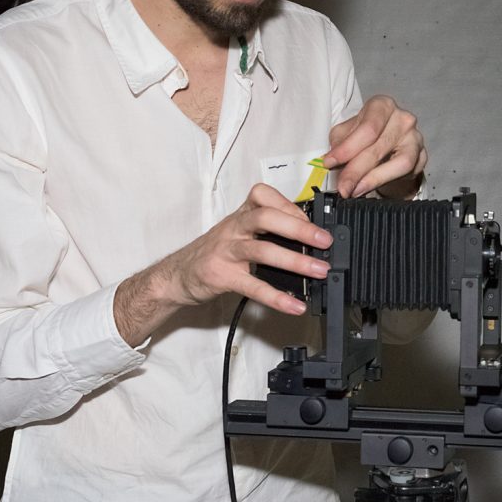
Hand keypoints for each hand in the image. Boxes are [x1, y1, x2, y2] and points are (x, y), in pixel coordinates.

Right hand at [165, 183, 331, 314]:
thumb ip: (267, 232)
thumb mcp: (238, 233)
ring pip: (262, 250)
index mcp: (240, 215)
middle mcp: (233, 229)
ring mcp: (226, 252)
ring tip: (318, 271)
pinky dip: (276, 297)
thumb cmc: (214, 253)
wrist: (177, 275)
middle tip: (324, 241)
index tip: (311, 220)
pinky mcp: (222, 277)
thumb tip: (308, 241)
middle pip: (265, 218)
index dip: (289, 205)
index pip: (263, 196)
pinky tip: (294, 305)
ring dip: (294, 261)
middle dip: (298, 228)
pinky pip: (252, 286)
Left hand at [322, 95, 426, 198]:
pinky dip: (383, 182)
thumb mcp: (347, 133)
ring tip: (354, 190)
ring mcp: (415, 137)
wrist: (389, 148)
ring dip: (372, 179)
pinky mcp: (422, 157)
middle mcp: (402, 118)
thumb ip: (340, 144)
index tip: (330, 163)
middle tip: (342, 186)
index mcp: (382, 106)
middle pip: (377, 146)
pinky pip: (406, 172)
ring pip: (397, 162)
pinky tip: (367, 188)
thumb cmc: (366, 137)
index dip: (347, 148)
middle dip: (355, 170)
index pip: (367, 128)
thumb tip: (331, 161)